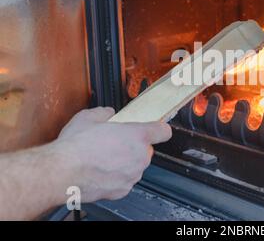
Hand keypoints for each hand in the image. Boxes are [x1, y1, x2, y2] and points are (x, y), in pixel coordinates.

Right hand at [50, 107, 171, 202]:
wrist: (61, 172)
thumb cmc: (75, 146)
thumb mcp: (89, 117)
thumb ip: (105, 113)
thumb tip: (108, 113)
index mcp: (137, 135)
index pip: (163, 131)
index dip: (159, 130)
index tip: (156, 130)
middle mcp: (140, 156)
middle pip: (146, 150)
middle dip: (133, 147)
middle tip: (114, 144)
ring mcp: (132, 174)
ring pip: (135, 166)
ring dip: (124, 163)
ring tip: (103, 158)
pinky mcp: (123, 190)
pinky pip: (125, 181)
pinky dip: (116, 177)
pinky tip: (100, 171)